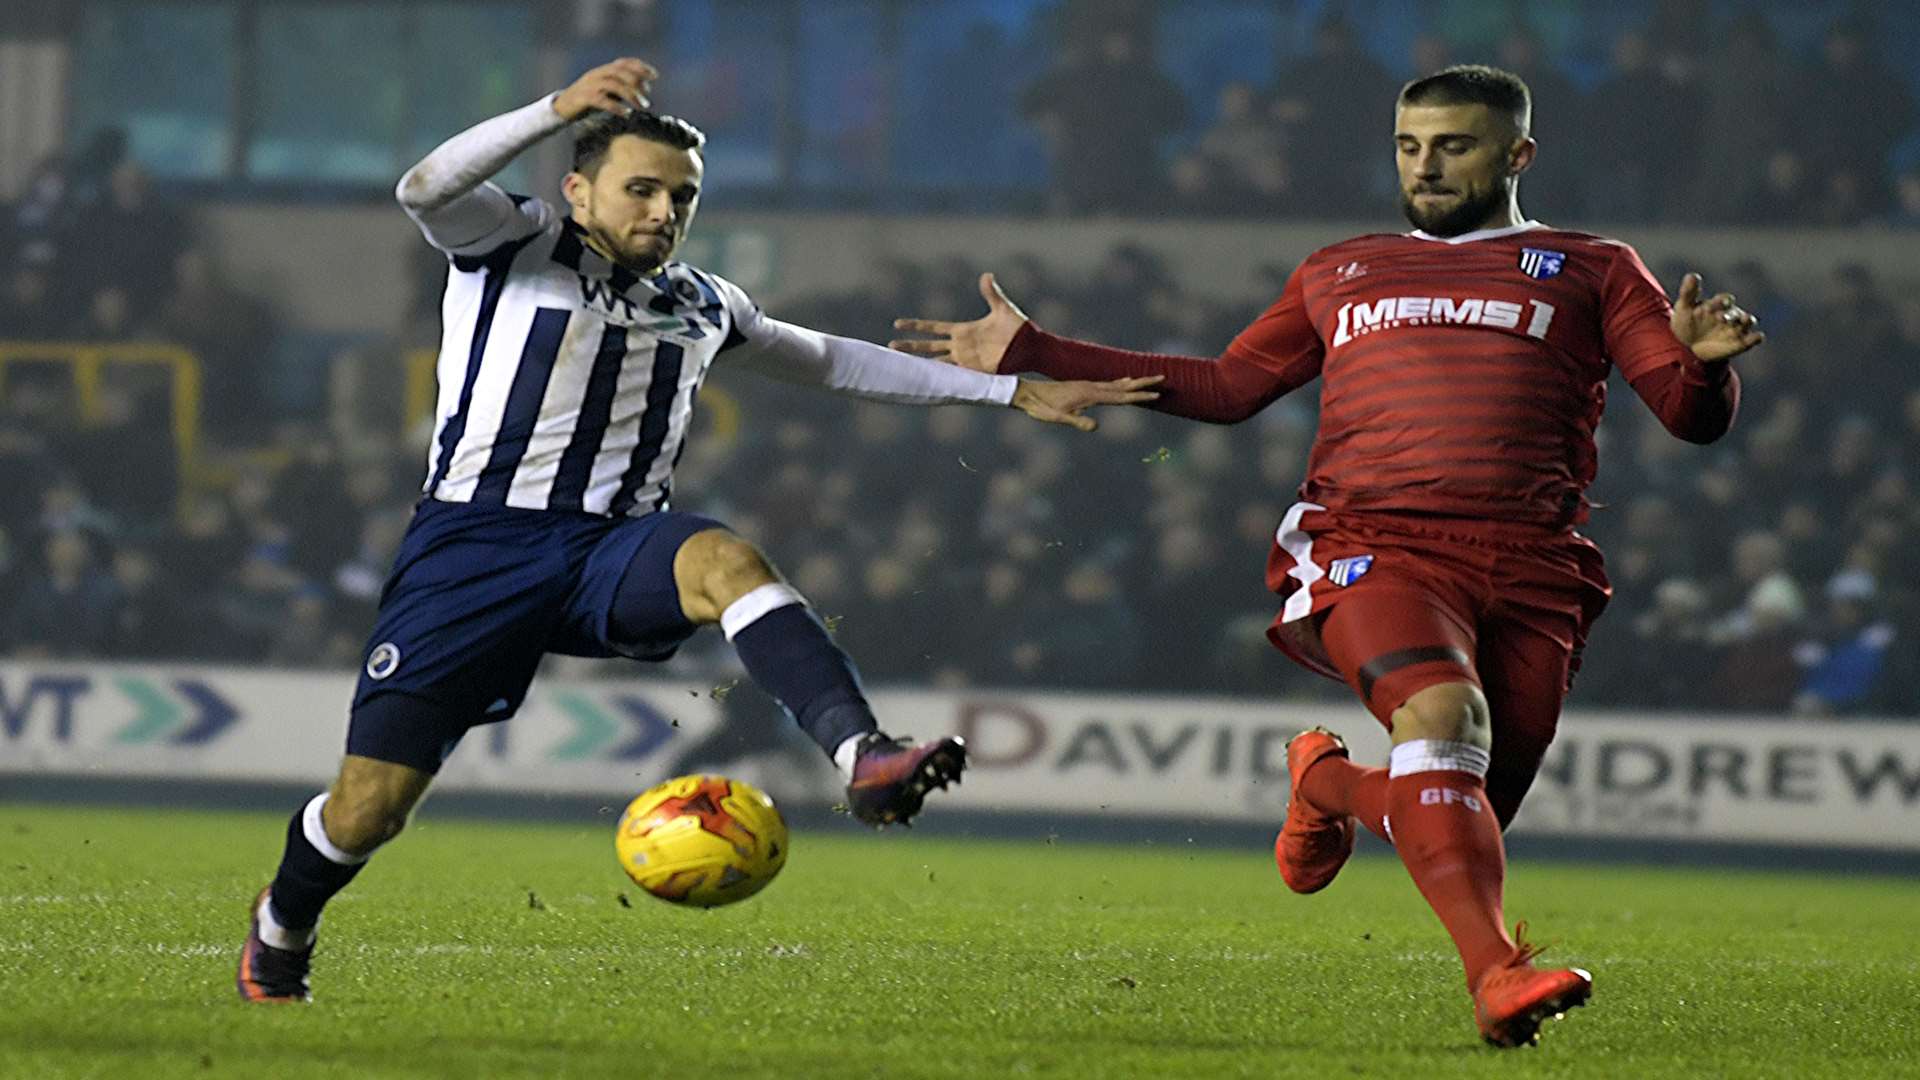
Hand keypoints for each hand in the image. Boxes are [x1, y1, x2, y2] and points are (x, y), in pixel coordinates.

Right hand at [553, 59, 657, 121]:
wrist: (561, 108)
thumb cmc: (588, 102)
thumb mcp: (606, 92)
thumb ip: (622, 89)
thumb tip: (644, 93)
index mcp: (602, 70)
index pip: (623, 62)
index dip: (640, 66)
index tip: (655, 76)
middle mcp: (596, 74)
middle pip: (620, 72)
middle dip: (637, 83)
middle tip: (648, 99)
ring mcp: (589, 85)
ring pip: (613, 84)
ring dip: (630, 95)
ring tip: (641, 107)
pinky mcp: (583, 98)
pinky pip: (601, 100)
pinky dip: (616, 106)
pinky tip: (626, 114)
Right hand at [891, 273, 1029, 374]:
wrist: (1030, 348)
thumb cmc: (1018, 328)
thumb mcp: (1003, 308)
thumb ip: (992, 293)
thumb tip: (986, 275)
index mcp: (962, 330)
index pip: (933, 327)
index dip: (915, 326)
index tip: (897, 324)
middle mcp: (959, 346)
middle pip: (928, 346)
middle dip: (910, 347)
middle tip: (890, 347)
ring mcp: (965, 360)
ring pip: (936, 363)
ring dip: (920, 365)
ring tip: (902, 367)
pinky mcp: (974, 372)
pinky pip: (953, 376)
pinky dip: (941, 378)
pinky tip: (927, 382)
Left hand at [1010, 377, 1161, 432]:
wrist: (1028, 393)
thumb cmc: (1042, 407)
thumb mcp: (1059, 418)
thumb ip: (1077, 421)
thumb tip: (1095, 427)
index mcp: (1090, 394)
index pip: (1121, 397)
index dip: (1139, 396)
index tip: (1156, 395)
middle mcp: (1092, 387)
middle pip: (1124, 385)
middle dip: (1144, 383)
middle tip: (1163, 378)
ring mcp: (1088, 386)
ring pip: (1117, 383)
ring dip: (1135, 382)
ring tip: (1150, 379)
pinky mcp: (1084, 387)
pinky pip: (1108, 384)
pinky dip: (1121, 383)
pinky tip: (1124, 382)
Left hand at [1670, 272, 1763, 362]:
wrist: (1686, 347)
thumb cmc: (1686, 323)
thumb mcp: (1684, 307)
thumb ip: (1688, 292)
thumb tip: (1692, 275)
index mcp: (1719, 304)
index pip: (1723, 300)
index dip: (1718, 302)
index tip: (1706, 308)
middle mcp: (1731, 314)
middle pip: (1735, 311)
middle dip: (1729, 314)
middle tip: (1719, 318)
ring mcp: (1737, 328)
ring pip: (1748, 321)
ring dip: (1747, 320)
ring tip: (1744, 320)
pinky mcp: (1741, 343)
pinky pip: (1753, 339)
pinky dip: (1756, 338)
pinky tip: (1756, 337)